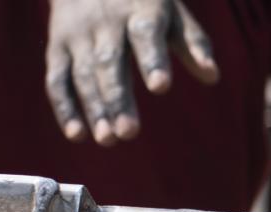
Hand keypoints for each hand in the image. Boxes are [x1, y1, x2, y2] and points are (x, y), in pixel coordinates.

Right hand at [45, 0, 218, 145]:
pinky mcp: (58, 47)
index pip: (146, 35)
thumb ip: (192, 43)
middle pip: (109, 62)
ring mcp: (78, 35)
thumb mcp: (171, 12)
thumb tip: (212, 75)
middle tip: (129, 132)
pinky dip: (64, 107)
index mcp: (140, 10)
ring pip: (83, 74)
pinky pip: (57, 79)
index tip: (161, 86)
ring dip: (94, 108)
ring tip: (109, 140)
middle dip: (118, 97)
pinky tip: (77, 135)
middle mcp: (105, 22)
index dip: (152, 60)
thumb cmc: (142, 1)